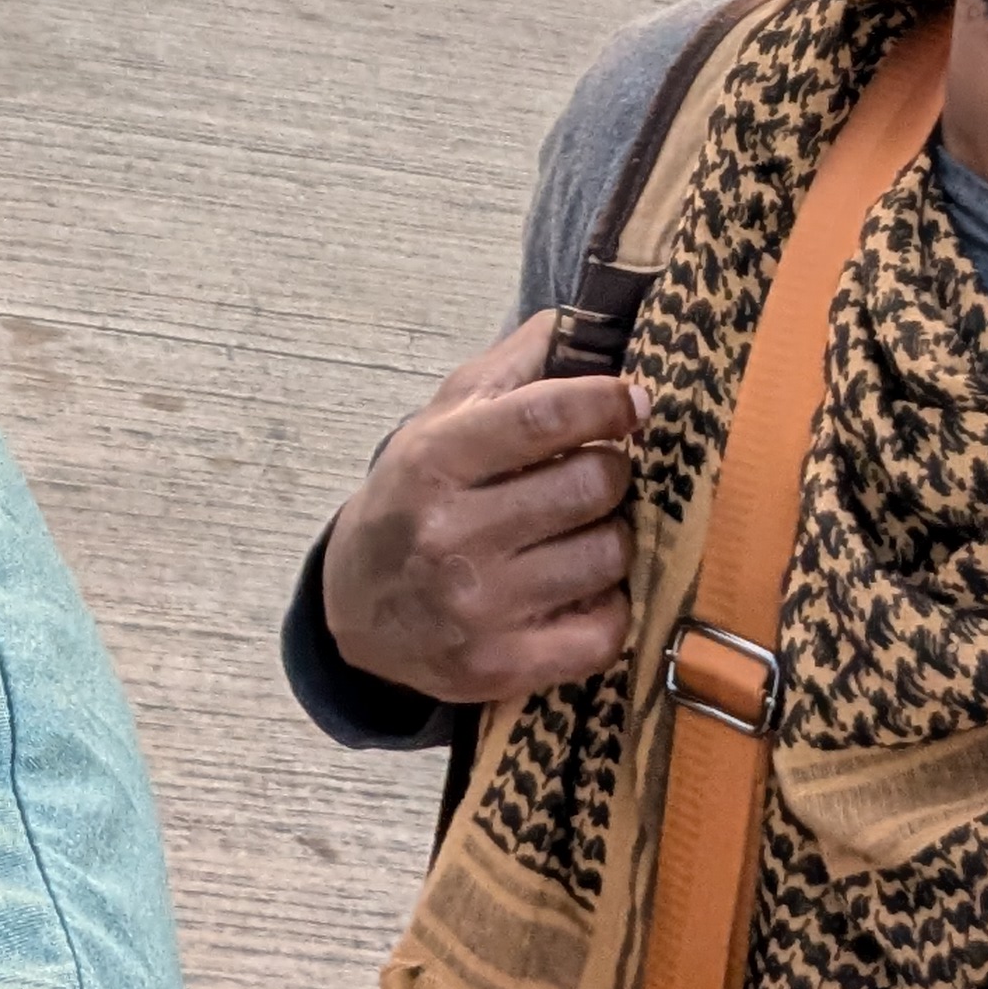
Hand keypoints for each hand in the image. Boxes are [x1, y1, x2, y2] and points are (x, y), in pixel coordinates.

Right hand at [320, 313, 650, 704]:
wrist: (355, 608)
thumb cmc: (412, 500)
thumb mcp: (438, 423)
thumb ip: (508, 370)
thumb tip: (576, 321)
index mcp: (435, 461)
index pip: (542, 417)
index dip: (604, 403)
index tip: (632, 402)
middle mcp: (451, 534)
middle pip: (590, 484)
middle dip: (610, 471)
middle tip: (596, 474)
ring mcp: (478, 607)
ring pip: (607, 554)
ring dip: (612, 537)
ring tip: (584, 532)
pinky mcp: (502, 667)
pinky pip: (606, 630)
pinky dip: (610, 606)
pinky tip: (583, 589)